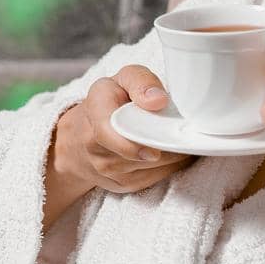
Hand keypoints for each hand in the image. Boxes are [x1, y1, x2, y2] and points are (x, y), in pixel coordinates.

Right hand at [53, 64, 197, 194]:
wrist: (79, 136)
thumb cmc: (111, 101)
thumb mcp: (124, 79)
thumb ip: (141, 82)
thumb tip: (158, 100)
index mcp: (95, 110)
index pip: (107, 132)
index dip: (134, 143)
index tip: (155, 148)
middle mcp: (94, 143)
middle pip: (139, 153)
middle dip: (166, 145)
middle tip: (185, 135)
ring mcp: (106, 168)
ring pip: (152, 167)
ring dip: (172, 155)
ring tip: (179, 138)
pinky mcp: (121, 184)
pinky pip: (154, 178)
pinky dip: (169, 166)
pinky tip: (170, 151)